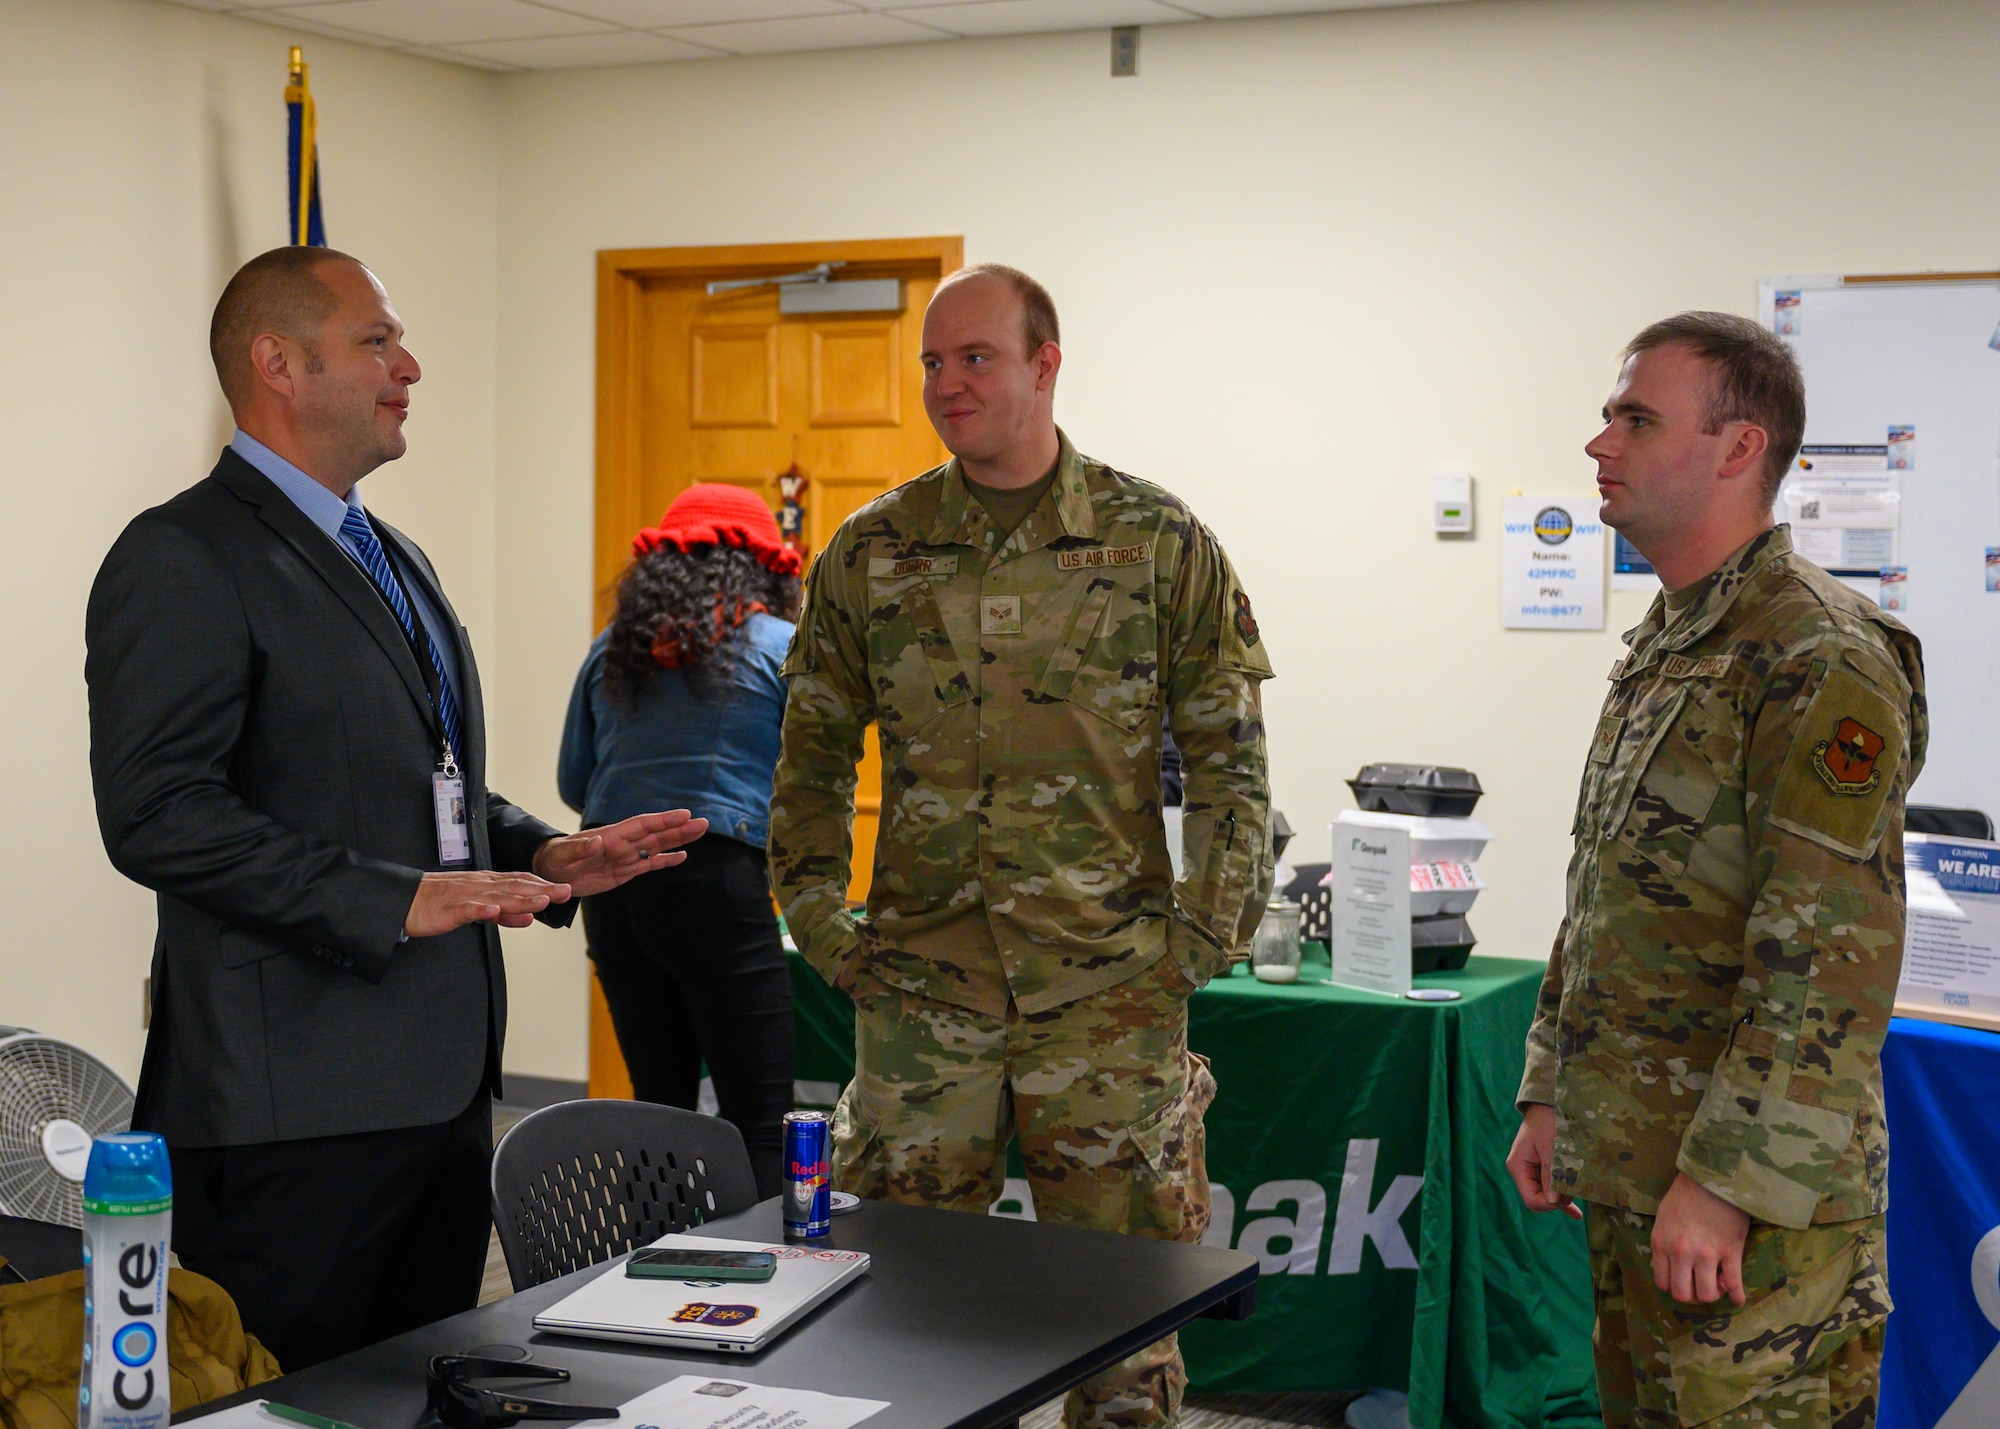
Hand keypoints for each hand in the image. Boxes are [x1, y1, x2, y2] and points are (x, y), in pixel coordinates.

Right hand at [404, 870, 570, 936]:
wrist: (405, 901)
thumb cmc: (441, 904)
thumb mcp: (478, 908)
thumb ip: (504, 913)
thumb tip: (529, 918)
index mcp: (486, 884)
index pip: (520, 881)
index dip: (543, 884)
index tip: (565, 888)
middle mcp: (479, 886)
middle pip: (514, 887)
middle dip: (542, 889)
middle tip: (565, 892)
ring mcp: (464, 896)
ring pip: (496, 896)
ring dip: (520, 899)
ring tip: (541, 901)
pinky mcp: (448, 910)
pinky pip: (466, 909)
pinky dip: (481, 909)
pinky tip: (494, 911)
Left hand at [532, 810, 708, 898]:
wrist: (550, 872)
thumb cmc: (554, 859)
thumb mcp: (564, 854)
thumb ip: (581, 848)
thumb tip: (597, 841)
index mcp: (611, 836)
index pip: (642, 826)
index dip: (663, 820)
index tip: (684, 814)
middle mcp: (623, 844)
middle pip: (657, 834)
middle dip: (680, 828)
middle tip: (704, 823)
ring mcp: (626, 856)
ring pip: (658, 846)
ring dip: (679, 840)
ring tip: (700, 832)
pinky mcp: (625, 871)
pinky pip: (650, 864)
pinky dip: (666, 860)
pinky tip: (682, 856)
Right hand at [1506, 1104, 1581, 1217]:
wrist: (1554, 1099)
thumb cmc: (1550, 1119)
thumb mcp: (1552, 1147)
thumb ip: (1552, 1174)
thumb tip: (1553, 1201)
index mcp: (1518, 1166)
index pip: (1532, 1199)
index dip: (1551, 1203)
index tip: (1569, 1194)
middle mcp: (1524, 1171)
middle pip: (1540, 1199)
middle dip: (1559, 1198)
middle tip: (1577, 1186)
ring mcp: (1534, 1170)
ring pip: (1550, 1194)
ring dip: (1566, 1194)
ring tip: (1581, 1184)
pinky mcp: (1545, 1167)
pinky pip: (1553, 1189)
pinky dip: (1564, 1197)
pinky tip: (1576, 1214)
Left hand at [1652, 1172, 1750, 1305]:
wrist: (1712, 1178)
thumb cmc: (1685, 1195)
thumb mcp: (1663, 1219)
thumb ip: (1665, 1244)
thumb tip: (1672, 1267)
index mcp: (1662, 1244)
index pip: (1662, 1282)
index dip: (1674, 1288)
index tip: (1683, 1283)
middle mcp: (1681, 1253)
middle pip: (1683, 1294)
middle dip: (1691, 1296)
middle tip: (1700, 1288)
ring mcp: (1706, 1254)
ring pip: (1707, 1294)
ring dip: (1712, 1294)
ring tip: (1717, 1285)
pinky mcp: (1730, 1251)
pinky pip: (1733, 1283)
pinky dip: (1736, 1296)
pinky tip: (1738, 1299)